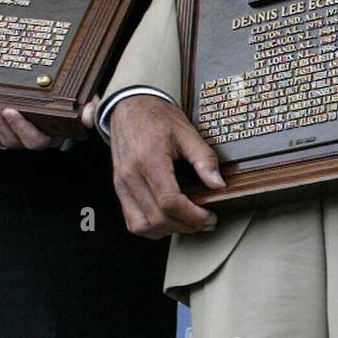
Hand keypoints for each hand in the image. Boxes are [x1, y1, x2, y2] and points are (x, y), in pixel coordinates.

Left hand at [0, 97, 98, 149]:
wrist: (64, 108)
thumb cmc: (74, 106)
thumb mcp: (87, 104)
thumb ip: (89, 110)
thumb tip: (88, 117)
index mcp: (49, 138)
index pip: (33, 140)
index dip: (20, 127)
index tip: (11, 110)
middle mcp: (29, 143)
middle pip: (10, 138)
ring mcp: (14, 141)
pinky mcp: (2, 136)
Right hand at [109, 94, 223, 237]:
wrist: (129, 107)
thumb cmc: (157, 117)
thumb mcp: (186, 132)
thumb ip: (204, 159)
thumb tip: (218, 185)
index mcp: (149, 159)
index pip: (169, 202)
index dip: (192, 216)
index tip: (210, 216)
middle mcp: (131, 176)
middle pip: (157, 219)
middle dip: (186, 226)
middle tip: (206, 220)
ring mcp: (122, 184)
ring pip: (142, 226)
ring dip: (168, 230)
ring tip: (188, 221)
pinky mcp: (119, 189)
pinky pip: (132, 220)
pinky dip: (152, 227)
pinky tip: (169, 219)